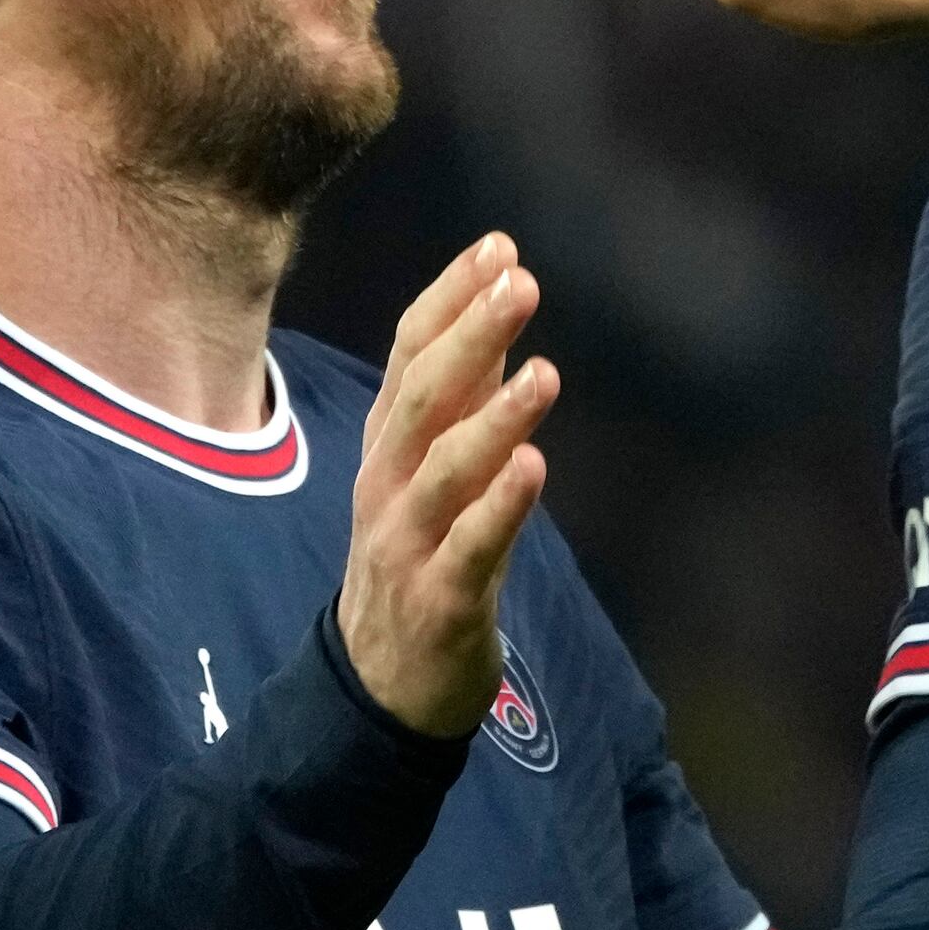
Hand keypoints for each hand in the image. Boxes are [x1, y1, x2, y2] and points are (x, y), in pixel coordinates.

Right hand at [336, 236, 559, 737]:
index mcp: (389, 446)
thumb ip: (463, 401)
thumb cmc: (421, 555)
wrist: (383, 682)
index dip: (450, 300)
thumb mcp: (433, 471)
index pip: (411, 356)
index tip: (499, 247)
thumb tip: (498, 319)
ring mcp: (407, 543)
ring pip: (443, 472)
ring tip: (544, 373)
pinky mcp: (438, 599)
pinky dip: (499, 508)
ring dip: (493, 419)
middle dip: (470, 336)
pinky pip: (469, 548)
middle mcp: (388, 484)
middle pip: (422, 399)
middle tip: (521, 282)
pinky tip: (534, 468)